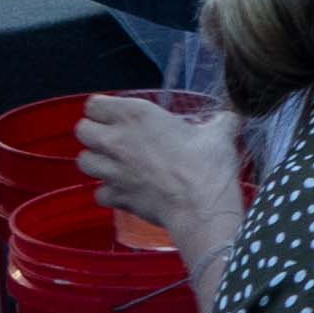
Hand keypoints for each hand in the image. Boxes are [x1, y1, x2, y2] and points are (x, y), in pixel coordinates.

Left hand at [75, 92, 251, 261]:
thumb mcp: (221, 134)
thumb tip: (231, 117)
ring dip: (96, 161)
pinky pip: (99, 192)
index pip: (95, 104)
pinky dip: (109, 191)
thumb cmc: (208, 165)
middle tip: (114, 137)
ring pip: (83, 161)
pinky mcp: (115, 196)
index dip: (105, 108)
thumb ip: (221, 121)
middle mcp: (116, 140)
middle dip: (94, 133)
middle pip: (82, 130)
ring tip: (115, 163)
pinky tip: (125, 190)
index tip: (118, 114)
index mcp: (136, 115)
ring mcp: (111, 171)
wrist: (201, 208)